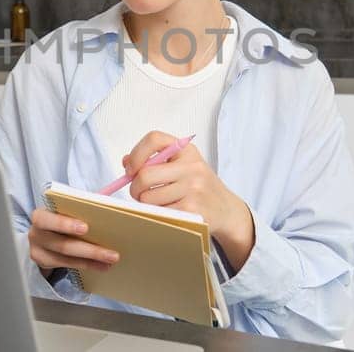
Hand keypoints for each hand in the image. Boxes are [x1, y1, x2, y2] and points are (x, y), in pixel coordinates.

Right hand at [27, 207, 119, 276]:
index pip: (47, 220)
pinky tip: (101, 265)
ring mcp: (38, 251)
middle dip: (90, 250)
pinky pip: (67, 265)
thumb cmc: (59, 217)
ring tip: (111, 261)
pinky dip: (86, 265)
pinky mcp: (43, 263)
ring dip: (92, 260)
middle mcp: (36, 234)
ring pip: (66, 258)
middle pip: (62, 244)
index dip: (64, 224)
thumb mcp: (63, 210)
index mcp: (40, 216)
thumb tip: (106, 210)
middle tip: (113, 254)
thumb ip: (77, 210)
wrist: (42, 233)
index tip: (86, 228)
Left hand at [123, 131, 255, 266]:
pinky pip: (159, 213)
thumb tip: (126, 162)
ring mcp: (194, 188)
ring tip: (159, 204)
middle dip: (135, 188)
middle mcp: (192, 166)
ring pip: (148, 198)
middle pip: (145, 175)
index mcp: (187, 150)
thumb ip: (155, 161)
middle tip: (139, 193)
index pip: (154, 139)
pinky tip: (168, 213)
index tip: (130, 169)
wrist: (226, 210)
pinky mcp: (193, 210)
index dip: (136, 154)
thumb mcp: (182, 166)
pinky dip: (157, 215)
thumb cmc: (198, 187)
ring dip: (146, 205)